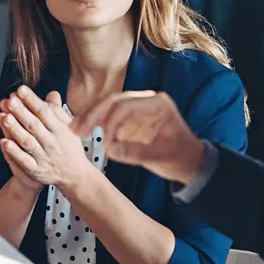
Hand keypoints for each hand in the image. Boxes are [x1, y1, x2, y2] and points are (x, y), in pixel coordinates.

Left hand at [0, 87, 97, 191]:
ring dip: (15, 130)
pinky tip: (4, 142)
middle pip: (34, 125)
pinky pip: (24, 160)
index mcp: (60, 130)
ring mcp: (43, 157)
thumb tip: (52, 93)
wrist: (75, 175)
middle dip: (21, 112)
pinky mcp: (36, 170)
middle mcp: (51, 142)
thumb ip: (58, 111)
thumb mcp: (69, 127)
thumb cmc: (70, 148)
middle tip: (10, 100)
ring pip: (28, 142)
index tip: (21, 90)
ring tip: (5, 117)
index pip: (45, 112)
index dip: (32, 100)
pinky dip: (14, 152)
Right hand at [73, 91, 206, 183]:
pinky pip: (107, 116)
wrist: (189, 162)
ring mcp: (136, 108)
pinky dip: (93, 123)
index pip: (127, 105)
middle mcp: (145, 101)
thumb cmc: (181, 158)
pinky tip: (80, 131)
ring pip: (106, 106)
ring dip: (89, 117)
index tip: (105, 142)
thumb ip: (136, 153)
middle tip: (77, 130)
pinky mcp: (128, 118)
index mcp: (157, 104)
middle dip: (93, 114)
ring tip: (73, 130)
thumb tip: (110, 150)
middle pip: (113, 101)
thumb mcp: (161, 158)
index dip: (111, 122)